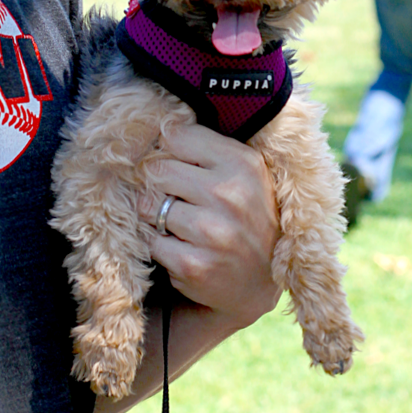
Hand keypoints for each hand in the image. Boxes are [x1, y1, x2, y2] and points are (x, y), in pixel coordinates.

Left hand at [138, 121, 279, 329]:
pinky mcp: (193, 265)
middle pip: (157, 170)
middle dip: (158, 184)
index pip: (177, 136)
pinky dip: (158, 245)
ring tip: (179, 224)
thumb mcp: (246, 175)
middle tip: (174, 197)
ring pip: (149, 206)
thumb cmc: (249, 218)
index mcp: (243, 163)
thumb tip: (158, 128)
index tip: (175, 163)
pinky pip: (150, 241)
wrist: (262, 284)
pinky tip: (180, 247)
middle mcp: (229, 194)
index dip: (168, 150)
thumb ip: (208, 150)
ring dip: (155, 216)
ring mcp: (211, 231)